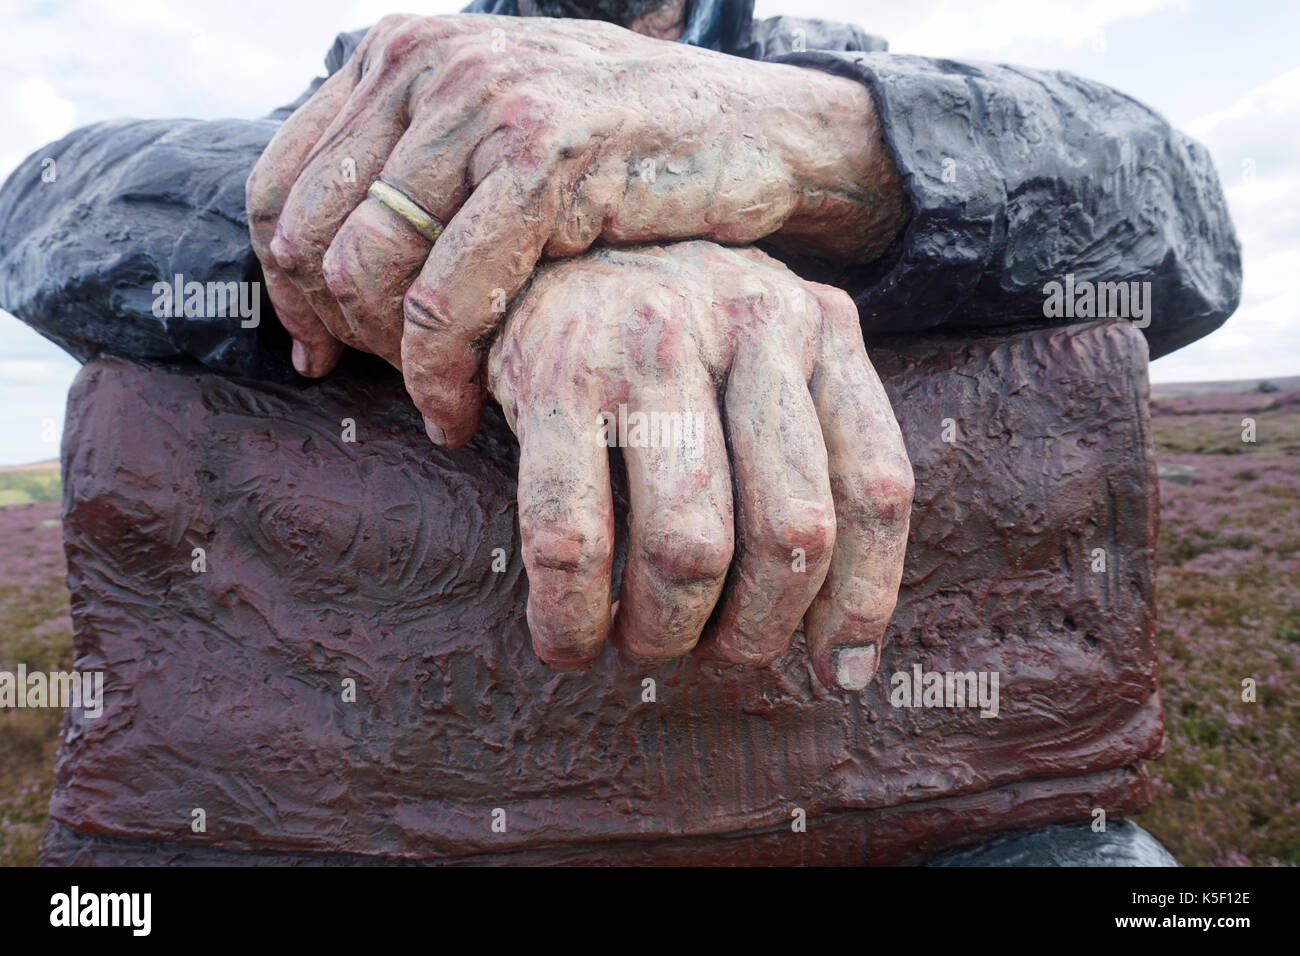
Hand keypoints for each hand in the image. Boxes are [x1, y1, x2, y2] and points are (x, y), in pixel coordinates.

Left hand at [246, 14, 906, 446]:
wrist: (757, 130)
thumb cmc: (626, 153)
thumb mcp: (501, 137)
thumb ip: (415, 176)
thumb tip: (320, 271)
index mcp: (402, 55)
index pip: (281, 189)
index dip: (286, 289)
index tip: (323, 352)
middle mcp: (429, 67)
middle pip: (306, 236)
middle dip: (337, 332)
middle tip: (388, 384)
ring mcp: (485, 105)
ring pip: (362, 268)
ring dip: (387, 360)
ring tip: (435, 399)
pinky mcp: (543, 159)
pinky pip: (443, 295)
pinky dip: (438, 371)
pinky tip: (461, 410)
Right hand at [487, 241, 913, 691]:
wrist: (545, 243)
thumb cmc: (673, 337)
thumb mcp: (765, 364)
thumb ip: (812, 467)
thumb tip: (843, 652)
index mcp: (819, 326)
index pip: (874, 485)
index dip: (862, 599)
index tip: (836, 671)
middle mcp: (747, 322)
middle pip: (789, 530)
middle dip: (756, 629)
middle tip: (719, 652)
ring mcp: (649, 345)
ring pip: (688, 546)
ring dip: (665, 630)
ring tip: (644, 641)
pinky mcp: (554, 374)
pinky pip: (572, 540)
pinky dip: (570, 619)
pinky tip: (566, 640)